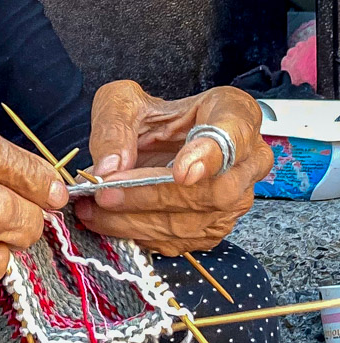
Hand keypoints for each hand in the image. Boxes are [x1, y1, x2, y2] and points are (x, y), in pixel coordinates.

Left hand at [75, 81, 272, 254]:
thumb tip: (109, 168)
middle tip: (107, 193)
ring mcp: (237, 197)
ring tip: (95, 210)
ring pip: (197, 220)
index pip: (234, 135)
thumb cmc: (148, 114)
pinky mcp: (216, 226)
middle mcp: (247, 160)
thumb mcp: (122, 103)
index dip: (209, 156)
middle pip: (213, 189)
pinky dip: (143, 234)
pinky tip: (110, 222)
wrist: (157, 138)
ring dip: (140, 219)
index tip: (181, 172)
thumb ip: (114, 128)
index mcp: (234, 113)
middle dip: (153, 195)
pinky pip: (185, 240)